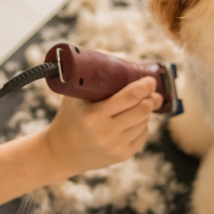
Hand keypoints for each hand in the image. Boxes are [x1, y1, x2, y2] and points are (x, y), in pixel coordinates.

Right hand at [43, 77, 162, 178]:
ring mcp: (116, 147)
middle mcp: (106, 133)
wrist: (61, 152)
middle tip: (152, 89)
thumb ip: (94, 71)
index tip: (150, 80)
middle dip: (151, 97)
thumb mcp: (74, 94)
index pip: (129, 97)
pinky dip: (143, 124)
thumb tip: (122, 57)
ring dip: (147, 109)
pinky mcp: (122, 156)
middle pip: (142, 110)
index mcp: (94, 116)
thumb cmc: (70, 117)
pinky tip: (136, 118)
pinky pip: (142, 135)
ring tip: (143, 102)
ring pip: (144, 122)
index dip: (144, 86)